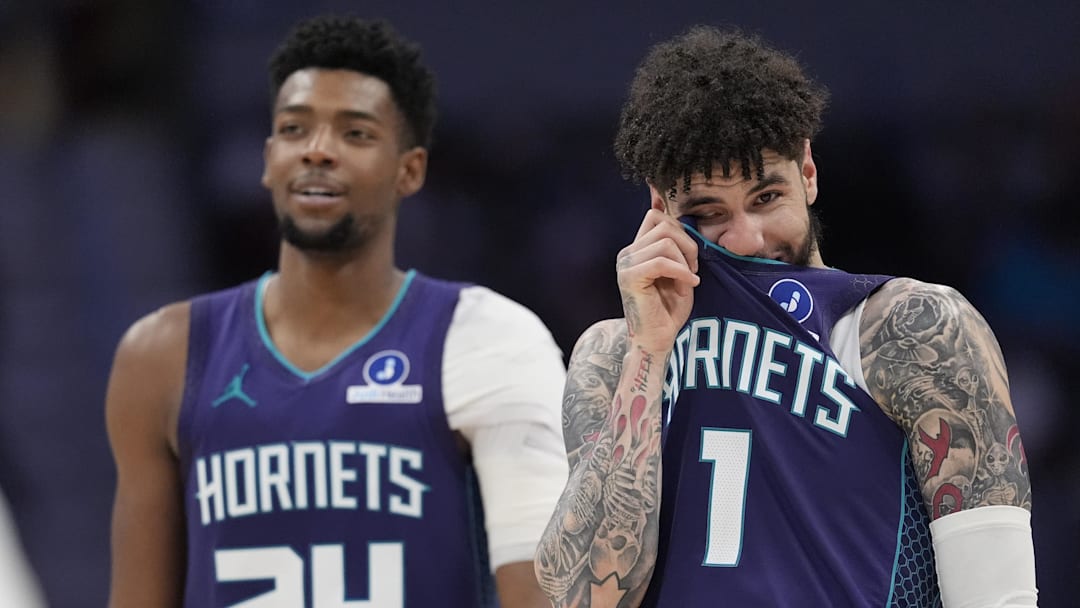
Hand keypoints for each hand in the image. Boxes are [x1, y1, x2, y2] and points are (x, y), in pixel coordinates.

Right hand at [616, 209, 699, 351]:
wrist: (657, 340)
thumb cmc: (669, 309)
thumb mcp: (679, 270)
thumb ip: (678, 246)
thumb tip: (685, 219)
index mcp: (637, 249)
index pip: (655, 215)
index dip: (678, 226)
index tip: (689, 255)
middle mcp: (628, 253)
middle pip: (664, 224)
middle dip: (687, 244)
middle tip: (692, 269)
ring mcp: (626, 264)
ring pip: (666, 242)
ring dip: (685, 262)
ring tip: (687, 281)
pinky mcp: (630, 277)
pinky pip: (662, 261)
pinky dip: (681, 273)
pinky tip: (688, 286)